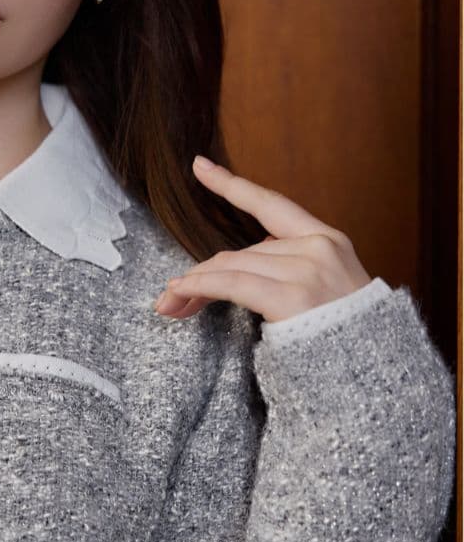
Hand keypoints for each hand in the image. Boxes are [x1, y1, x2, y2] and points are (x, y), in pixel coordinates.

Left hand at [154, 155, 371, 322]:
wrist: (371, 375)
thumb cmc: (341, 343)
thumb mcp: (326, 293)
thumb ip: (291, 268)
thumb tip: (245, 258)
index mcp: (329, 240)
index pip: (272, 205)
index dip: (231, 185)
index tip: (199, 166)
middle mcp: (320, 248)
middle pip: (241, 250)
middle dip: (203, 272)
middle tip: (171, 295)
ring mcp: (309, 269)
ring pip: (232, 265)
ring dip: (194, 284)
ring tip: (170, 302)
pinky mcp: (293, 296)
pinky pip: (232, 283)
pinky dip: (200, 286)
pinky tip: (180, 292)